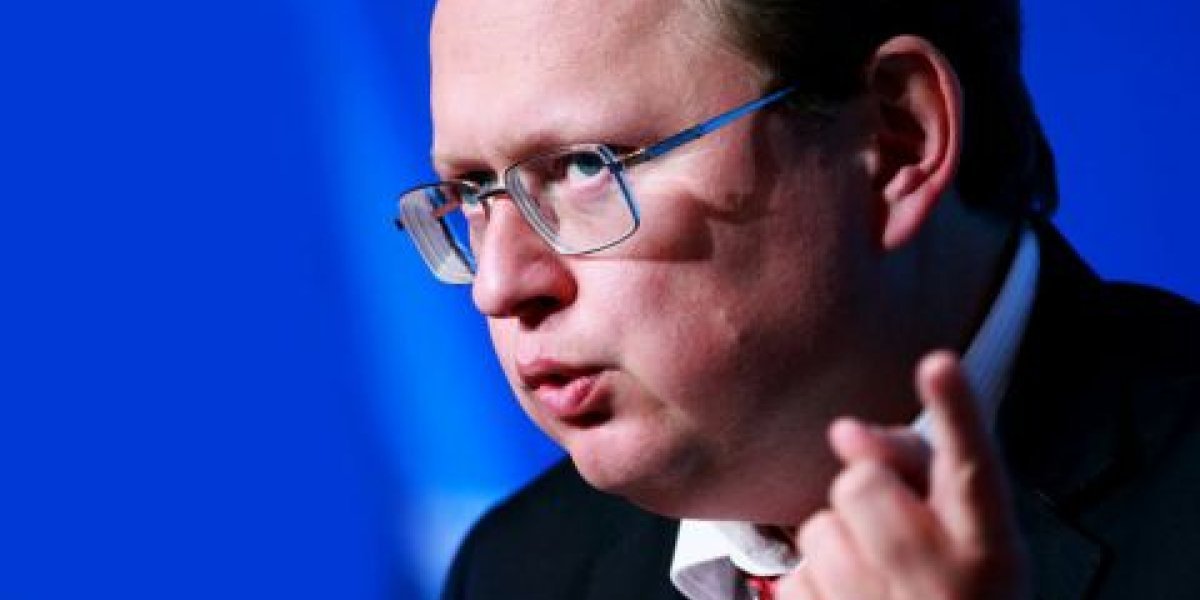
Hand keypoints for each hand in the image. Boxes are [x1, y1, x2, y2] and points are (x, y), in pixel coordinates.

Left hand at [777, 351, 1029, 599]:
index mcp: (989, 547)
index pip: (972, 465)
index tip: (940, 363)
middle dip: (868, 497)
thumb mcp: (966, 532)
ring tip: (879, 583)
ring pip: (820, 527)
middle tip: (897, 537)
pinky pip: (798, 574)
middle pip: (861, 483)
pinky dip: (819, 585)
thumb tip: (842, 430)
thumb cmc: (959, 591)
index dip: (957, 412)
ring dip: (840, 545)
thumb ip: (914, 467)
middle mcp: (943, 579)